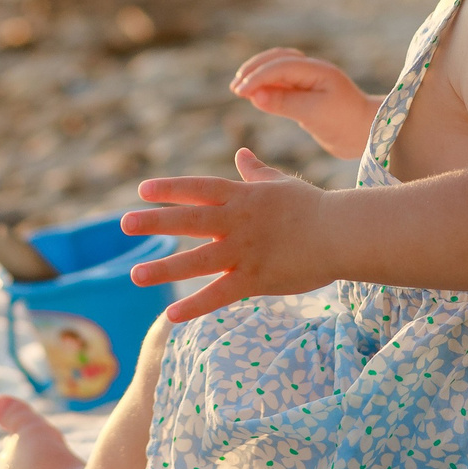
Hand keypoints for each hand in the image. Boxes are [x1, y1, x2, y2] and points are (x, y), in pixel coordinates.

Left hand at [121, 149, 336, 322]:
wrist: (343, 234)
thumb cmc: (313, 208)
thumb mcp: (280, 184)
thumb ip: (255, 172)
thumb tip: (240, 154)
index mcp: (242, 197)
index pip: (198, 189)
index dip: (170, 189)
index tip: (143, 190)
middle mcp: (237, 222)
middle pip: (190, 221)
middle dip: (156, 222)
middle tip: (124, 223)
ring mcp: (245, 251)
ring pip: (198, 261)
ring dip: (165, 268)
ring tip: (135, 274)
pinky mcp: (256, 279)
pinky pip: (220, 294)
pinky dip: (195, 306)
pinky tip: (171, 315)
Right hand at [228, 48, 378, 159]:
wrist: (368, 134)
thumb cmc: (345, 123)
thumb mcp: (314, 115)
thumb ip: (284, 104)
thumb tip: (254, 96)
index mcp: (318, 71)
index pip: (280, 66)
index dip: (257, 76)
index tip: (239, 92)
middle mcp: (312, 70)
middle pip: (276, 59)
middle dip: (254, 70)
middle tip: (235, 88)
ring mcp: (309, 80)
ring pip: (277, 68)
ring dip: (257, 75)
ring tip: (240, 90)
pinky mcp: (306, 93)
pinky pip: (281, 82)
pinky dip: (265, 85)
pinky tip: (255, 95)